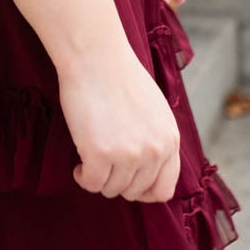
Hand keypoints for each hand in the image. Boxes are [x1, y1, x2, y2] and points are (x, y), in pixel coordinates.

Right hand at [59, 47, 181, 201]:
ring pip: (112, 190)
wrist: (96, 57)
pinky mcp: (100, 154)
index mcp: (170, 140)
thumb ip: (156, 140)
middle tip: (103, 166)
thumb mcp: (154, 111)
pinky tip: (78, 164)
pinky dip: (83, 177)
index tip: (127, 183)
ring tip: (89, 161)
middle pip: (134, 192)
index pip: (164, 189)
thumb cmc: (119, 78)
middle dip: (117, 183)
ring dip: (98, 180)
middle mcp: (154, 151)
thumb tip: (146, 170)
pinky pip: (91, 184)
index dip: (143, 192)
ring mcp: (128, 154)